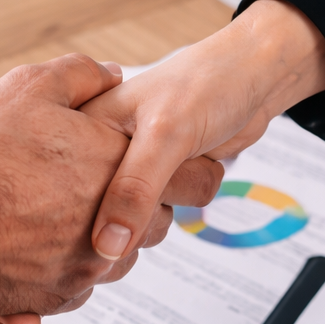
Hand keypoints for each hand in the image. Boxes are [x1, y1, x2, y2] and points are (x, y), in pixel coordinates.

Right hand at [0, 54, 221, 323]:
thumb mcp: (29, 87)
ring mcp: (82, 269)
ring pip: (117, 260)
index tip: (186, 165)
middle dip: (143, 207)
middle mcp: (110, 224)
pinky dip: (60, 272)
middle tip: (107, 186)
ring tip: (61, 215)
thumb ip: (81, 76)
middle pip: (159, 225)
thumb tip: (111, 73)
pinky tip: (33, 248)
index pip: (197, 179)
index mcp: (118, 168)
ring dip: (103, 242)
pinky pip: (73, 290)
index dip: (195, 169)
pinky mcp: (49, 299)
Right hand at [79, 0, 324, 260]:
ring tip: (182, 156)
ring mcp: (129, 168)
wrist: (254, 74)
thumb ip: (134, 190)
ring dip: (169, 201)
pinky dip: (182, 200)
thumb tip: (107, 248)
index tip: (135, 184)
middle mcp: (99, 151)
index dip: (96, 202)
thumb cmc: (206, 84)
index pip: (71, 191)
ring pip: (137, 220)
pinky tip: (191, 167)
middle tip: (167, 159)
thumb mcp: (165, 135)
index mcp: (83, 129)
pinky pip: (160, 215)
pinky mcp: (157, 180)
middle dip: (146, 200)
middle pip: (106, 215)